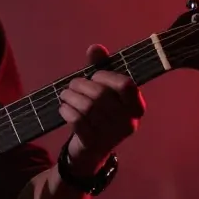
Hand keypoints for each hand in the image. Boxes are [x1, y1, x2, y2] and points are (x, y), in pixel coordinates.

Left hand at [58, 44, 145, 174]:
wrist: (91, 150)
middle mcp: (128, 122)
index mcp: (136, 107)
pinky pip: (77, 121)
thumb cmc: (99, 113)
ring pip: (87, 107)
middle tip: (71, 85)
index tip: (94, 75)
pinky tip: (63, 107)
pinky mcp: (93, 144)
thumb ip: (101, 67)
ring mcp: (111, 135)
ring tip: (64, 94)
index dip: (106, 76)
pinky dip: (67, 110)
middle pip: (101, 95)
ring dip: (70, 97)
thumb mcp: (102, 89)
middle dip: (81, 85)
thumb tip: (95, 48)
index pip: (126, 84)